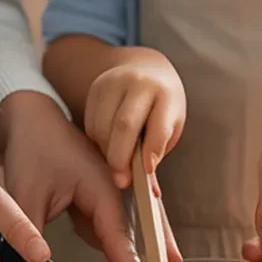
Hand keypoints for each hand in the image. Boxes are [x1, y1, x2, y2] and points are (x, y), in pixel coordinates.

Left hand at [0, 91, 182, 261]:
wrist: (30, 118)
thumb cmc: (32, 147)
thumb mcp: (24, 193)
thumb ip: (28, 233)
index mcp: (100, 184)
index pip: (118, 231)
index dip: (130, 261)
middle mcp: (111, 187)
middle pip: (140, 223)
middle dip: (158, 247)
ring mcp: (107, 190)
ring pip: (124, 226)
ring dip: (136, 247)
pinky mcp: (98, 195)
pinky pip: (109, 223)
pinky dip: (116, 240)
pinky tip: (123, 255)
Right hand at [84, 48, 185, 188]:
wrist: (146, 70)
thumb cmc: (163, 105)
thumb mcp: (171, 123)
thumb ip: (158, 150)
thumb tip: (150, 190)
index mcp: (164, 93)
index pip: (158, 125)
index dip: (151, 152)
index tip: (146, 172)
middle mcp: (138, 83)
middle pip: (124, 125)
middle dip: (121, 157)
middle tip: (121, 181)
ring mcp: (114, 82)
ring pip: (102, 126)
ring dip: (106, 152)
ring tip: (116, 166)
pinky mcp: (95, 88)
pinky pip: (91, 123)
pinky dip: (97, 142)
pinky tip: (107, 148)